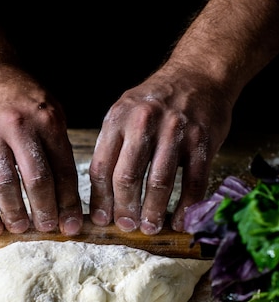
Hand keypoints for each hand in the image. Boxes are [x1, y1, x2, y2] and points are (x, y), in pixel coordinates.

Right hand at [0, 64, 82, 236]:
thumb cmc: (22, 97)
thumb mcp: (51, 110)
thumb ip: (59, 146)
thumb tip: (69, 194)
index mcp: (47, 121)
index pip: (63, 169)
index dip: (69, 202)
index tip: (73, 224)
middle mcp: (19, 128)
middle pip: (37, 180)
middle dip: (46, 211)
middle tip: (50, 229)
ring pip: (5, 186)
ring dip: (16, 213)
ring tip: (23, 229)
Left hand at [90, 0, 278, 234]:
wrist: (199, 73)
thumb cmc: (158, 99)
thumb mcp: (126, 110)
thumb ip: (114, 143)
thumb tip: (102, 190)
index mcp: (119, 119)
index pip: (102, 165)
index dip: (100, 198)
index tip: (102, 219)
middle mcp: (144, 124)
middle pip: (127, 176)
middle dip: (125, 208)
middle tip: (127, 226)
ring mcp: (174, 132)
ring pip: (159, 182)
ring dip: (154, 211)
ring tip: (151, 227)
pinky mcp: (201, 140)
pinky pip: (193, 180)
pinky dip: (187, 205)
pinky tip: (181, 221)